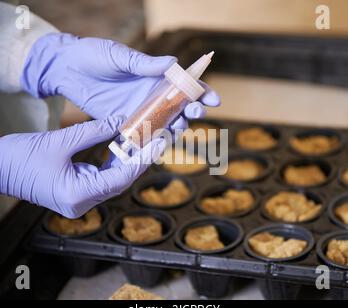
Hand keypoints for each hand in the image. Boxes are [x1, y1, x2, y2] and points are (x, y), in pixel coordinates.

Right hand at [0, 117, 164, 217]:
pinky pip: (101, 179)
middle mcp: (81, 203)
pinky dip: (113, 164)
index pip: (120, 179)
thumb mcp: (59, 141)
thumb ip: (93, 131)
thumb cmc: (19, 157)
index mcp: (76, 195)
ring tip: (145, 142)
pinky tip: (124, 149)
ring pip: (113, 180)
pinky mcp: (77, 193)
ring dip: (128, 162)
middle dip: (139, 160)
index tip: (157, 145)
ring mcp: (79, 201)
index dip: (141, 161)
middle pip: (120, 181)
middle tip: (157, 141)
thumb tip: (120, 121)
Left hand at [20, 33, 219, 129]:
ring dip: (177, 128)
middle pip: (181, 108)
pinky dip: (154, 140)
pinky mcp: (126, 123)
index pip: (185, 85)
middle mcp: (152, 96)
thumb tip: (174, 63)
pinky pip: (144, 134)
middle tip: (194, 114)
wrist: (68, 69)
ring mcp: (140, 111)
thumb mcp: (119, 57)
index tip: (213, 99)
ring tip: (178, 129)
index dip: (202, 92)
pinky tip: (159, 143)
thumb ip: (144, 64)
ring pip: (166, 124)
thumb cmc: (94, 56)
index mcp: (156, 76)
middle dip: (193, 112)